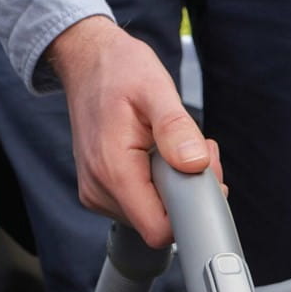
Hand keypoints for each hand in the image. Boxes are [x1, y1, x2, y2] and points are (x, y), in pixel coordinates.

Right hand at [47, 16, 223, 248]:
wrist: (87, 61)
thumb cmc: (119, 69)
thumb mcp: (155, 88)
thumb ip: (176, 129)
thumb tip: (195, 163)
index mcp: (112, 170)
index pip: (159, 230)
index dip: (191, 212)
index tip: (203, 176)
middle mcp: (99, 190)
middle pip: (160, 224)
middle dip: (187, 193)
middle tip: (194, 149)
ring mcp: (98, 193)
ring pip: (153, 216)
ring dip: (176, 187)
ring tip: (175, 147)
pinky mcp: (102, 190)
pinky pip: (142, 204)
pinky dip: (161, 185)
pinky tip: (161, 156)